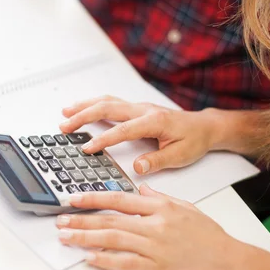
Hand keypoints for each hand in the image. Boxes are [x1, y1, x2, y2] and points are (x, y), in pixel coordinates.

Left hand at [56, 185, 248, 269]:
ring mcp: (156, 248)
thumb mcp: (185, 208)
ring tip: (66, 236)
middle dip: (82, 219)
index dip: (94, 198)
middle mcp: (155, 226)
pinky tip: (89, 257)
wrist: (229, 262)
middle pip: (111, 220)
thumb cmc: (209, 236)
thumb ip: (160, 198)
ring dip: (86, 238)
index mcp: (161, 208)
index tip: (75, 198)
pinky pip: (126, 264)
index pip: (119, 199)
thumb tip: (140, 188)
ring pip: (113, 240)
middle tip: (61, 219)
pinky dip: (106, 261)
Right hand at [59, 96, 218, 174]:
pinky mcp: (136, 109)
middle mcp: (143, 110)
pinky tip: (82, 108)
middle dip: (83, 116)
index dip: (103, 139)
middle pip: (108, 108)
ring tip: (65, 113)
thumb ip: (158, 160)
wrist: (204, 126)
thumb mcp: (181, 155)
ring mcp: (138, 107)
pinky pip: (111, 102)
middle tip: (65, 126)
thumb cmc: (194, 140)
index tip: (87, 149)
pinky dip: (93, 104)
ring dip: (84, 106)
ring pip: (107, 101)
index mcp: (154, 121)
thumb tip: (137, 167)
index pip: (123, 130)